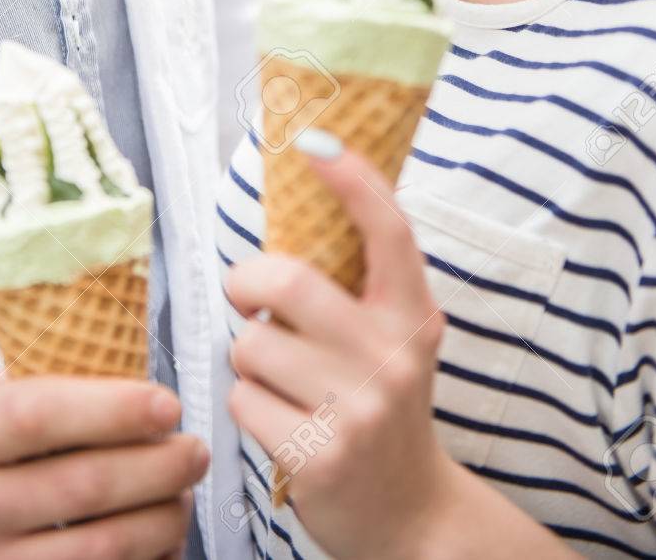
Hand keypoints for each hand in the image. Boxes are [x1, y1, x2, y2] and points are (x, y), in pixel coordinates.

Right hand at [0, 376, 206, 558]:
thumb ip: (35, 394)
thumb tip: (128, 356)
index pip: (38, 416)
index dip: (110, 408)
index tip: (167, 404)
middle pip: (84, 486)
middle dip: (159, 468)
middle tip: (196, 450)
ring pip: (102, 549)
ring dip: (162, 522)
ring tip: (183, 496)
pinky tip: (162, 545)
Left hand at [226, 144, 449, 559]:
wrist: (410, 515)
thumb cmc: (382, 405)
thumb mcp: (392, 339)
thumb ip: (359, 286)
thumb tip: (297, 208)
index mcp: (414, 316)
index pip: (389, 231)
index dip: (352, 179)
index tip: (315, 141)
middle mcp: (393, 356)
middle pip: (287, 282)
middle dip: (246, 283)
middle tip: (247, 296)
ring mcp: (359, 409)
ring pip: (251, 345)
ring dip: (248, 359)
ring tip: (282, 381)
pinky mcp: (320, 454)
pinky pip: (242, 400)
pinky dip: (248, 406)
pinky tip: (282, 422)